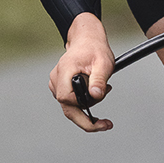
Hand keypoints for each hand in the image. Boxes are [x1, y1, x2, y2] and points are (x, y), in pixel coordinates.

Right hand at [49, 12, 114, 131]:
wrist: (87, 38)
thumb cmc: (95, 48)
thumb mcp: (103, 63)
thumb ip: (99, 79)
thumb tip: (96, 96)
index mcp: (64, 71)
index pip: (66, 98)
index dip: (83, 106)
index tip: (100, 107)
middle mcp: (56, 79)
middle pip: (67, 108)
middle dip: (86, 119)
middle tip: (106, 124)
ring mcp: (57, 83)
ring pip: (71, 106)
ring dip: (88, 105)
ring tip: (104, 89)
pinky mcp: (60, 86)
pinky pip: (71, 101)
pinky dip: (85, 101)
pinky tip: (95, 91)